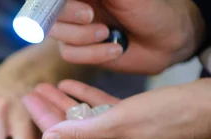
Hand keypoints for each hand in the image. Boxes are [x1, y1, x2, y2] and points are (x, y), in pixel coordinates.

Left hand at [22, 79, 210, 138]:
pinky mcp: (131, 123)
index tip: (27, 104)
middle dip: (50, 111)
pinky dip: (86, 98)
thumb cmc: (165, 115)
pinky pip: (101, 112)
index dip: (44, 122)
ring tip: (45, 87)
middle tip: (30, 93)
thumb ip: (80, 132)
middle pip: (72, 131)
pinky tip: (69, 85)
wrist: (205, 108)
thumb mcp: (117, 122)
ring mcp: (122, 138)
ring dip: (65, 103)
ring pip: (85, 119)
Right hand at [50, 0, 204, 73]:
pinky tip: (114, 49)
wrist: (166, 42)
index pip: (53, 1)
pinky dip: (92, 54)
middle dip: (70, 19)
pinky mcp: (81, 51)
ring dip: (84, 39)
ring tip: (109, 34)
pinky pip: (70, 54)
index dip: (58, 5)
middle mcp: (75, 8)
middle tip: (91, 17)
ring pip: (59, 37)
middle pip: (51, 16)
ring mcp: (76, 30)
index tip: (82, 10)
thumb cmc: (151, 11)